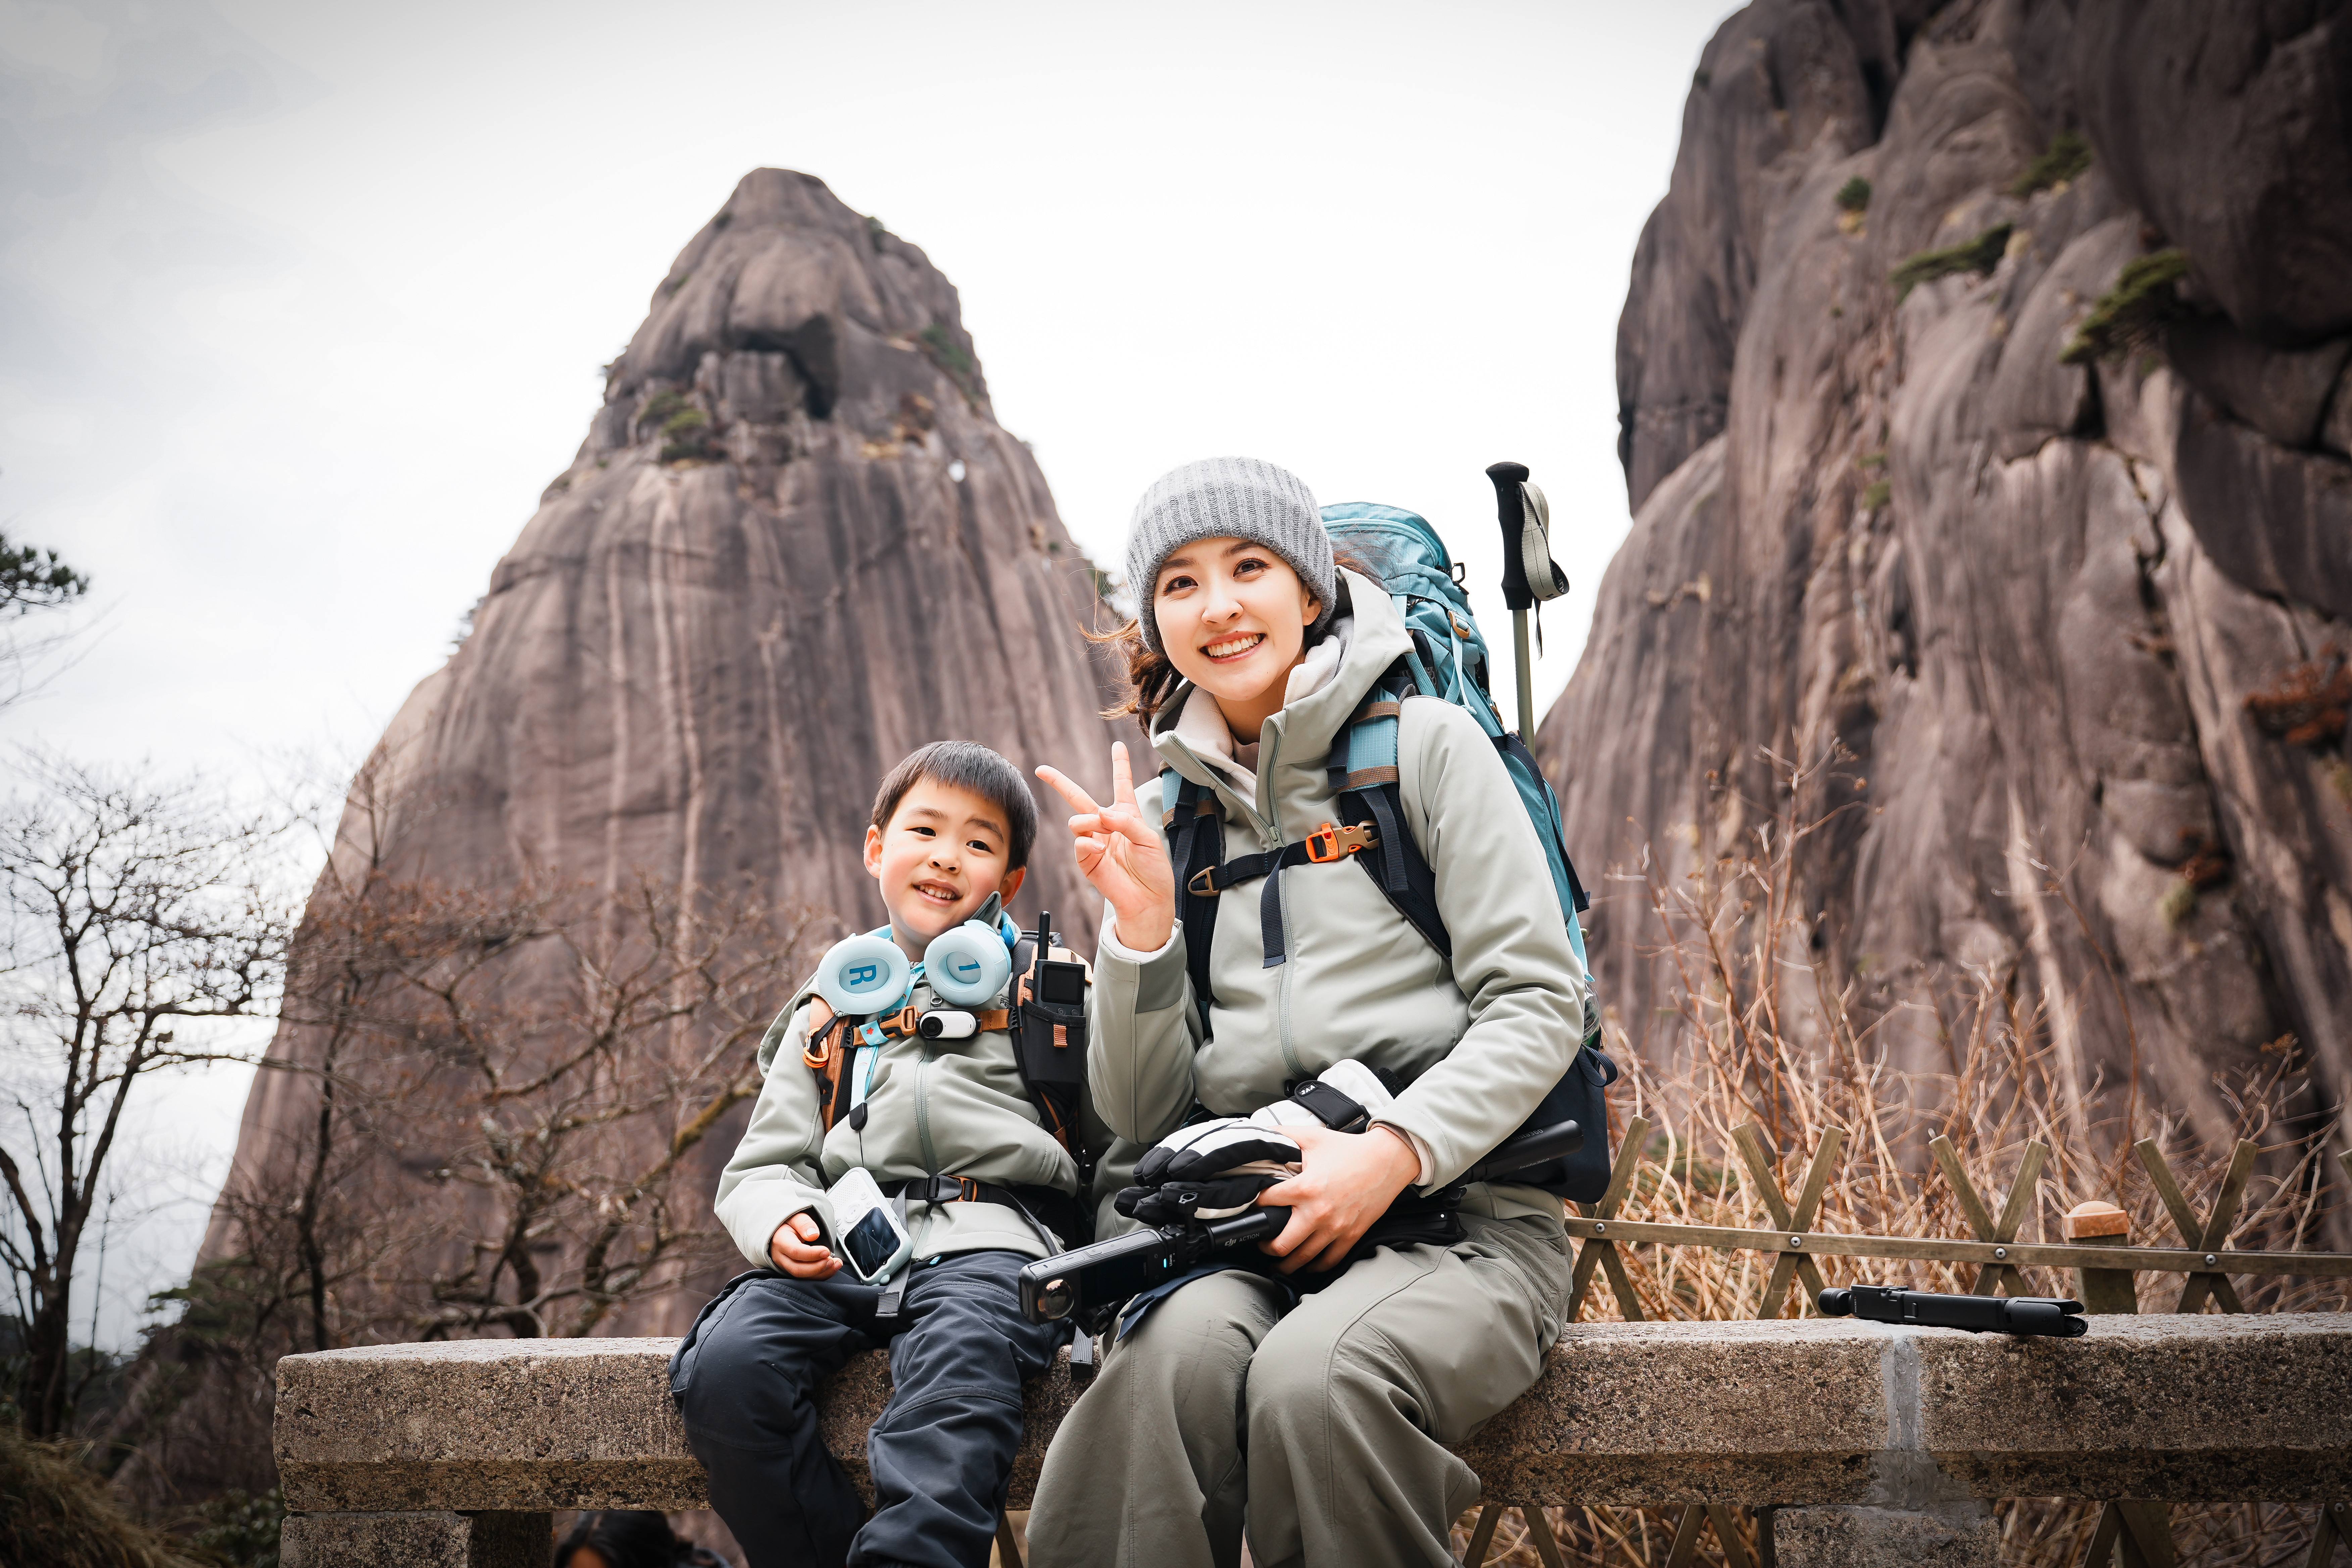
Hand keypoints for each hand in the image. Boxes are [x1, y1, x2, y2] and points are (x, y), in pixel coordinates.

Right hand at [768, 1211, 840, 1279]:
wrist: (782, 1232)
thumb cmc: (790, 1225)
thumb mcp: (796, 1217)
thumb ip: (804, 1224)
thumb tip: (813, 1235)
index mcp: (781, 1241)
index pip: (795, 1251)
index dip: (812, 1254)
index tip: (826, 1250)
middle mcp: (781, 1257)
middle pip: (797, 1269)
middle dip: (817, 1267)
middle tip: (832, 1260)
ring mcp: (786, 1266)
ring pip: (802, 1277)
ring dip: (821, 1273)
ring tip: (836, 1264)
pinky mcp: (793, 1271)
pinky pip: (806, 1278)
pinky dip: (820, 1275)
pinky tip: (832, 1268)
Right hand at [1036, 743, 1175, 949]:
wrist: (1148, 900)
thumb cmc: (1154, 871)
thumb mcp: (1149, 839)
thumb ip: (1126, 821)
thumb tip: (1101, 814)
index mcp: (1127, 816)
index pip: (1122, 784)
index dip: (1120, 764)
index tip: (1118, 745)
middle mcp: (1108, 826)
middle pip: (1080, 798)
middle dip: (1060, 783)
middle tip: (1042, 770)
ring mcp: (1095, 842)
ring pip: (1077, 820)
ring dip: (1089, 822)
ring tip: (1103, 835)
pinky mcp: (1087, 860)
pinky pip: (1079, 842)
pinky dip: (1088, 843)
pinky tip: (1100, 850)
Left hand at [1258, 1123, 1421, 1274]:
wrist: (1388, 1160)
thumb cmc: (1350, 1149)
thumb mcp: (1313, 1136)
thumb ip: (1283, 1135)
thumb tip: (1260, 1134)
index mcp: (1305, 1188)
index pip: (1267, 1203)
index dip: (1255, 1205)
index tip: (1253, 1207)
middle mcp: (1318, 1213)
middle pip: (1281, 1245)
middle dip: (1266, 1247)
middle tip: (1262, 1242)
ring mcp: (1335, 1228)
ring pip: (1303, 1259)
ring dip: (1286, 1264)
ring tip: (1278, 1262)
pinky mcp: (1351, 1235)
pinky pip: (1329, 1261)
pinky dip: (1315, 1267)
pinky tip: (1307, 1265)